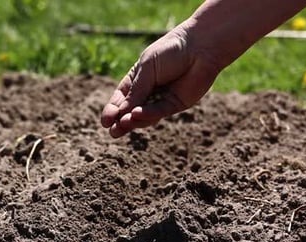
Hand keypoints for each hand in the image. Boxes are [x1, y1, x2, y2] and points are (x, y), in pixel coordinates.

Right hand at [100, 24, 220, 137]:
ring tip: (124, 123)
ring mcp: (161, 99)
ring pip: (144, 115)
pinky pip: (159, 112)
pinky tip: (137, 115)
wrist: (200, 47)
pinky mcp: (175, 105)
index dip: (112, 110)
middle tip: (112, 131)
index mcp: (136, 79)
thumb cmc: (171, 51)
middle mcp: (147, 91)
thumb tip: (123, 112)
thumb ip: (137, 90)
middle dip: (120, 121)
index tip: (105, 121)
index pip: (120, 98)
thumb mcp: (148, 68)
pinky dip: (148, 114)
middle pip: (130, 111)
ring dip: (133, 120)